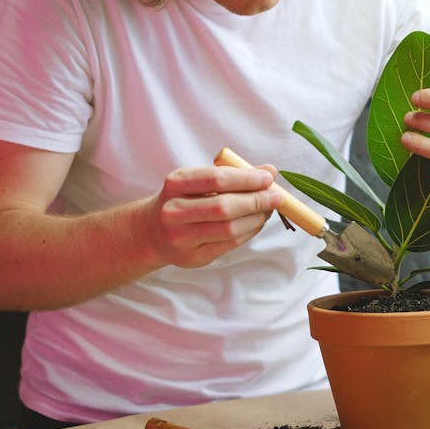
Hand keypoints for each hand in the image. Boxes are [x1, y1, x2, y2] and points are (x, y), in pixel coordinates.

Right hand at [143, 163, 282, 268]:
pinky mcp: (192, 257)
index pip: (216, 179)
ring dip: (256, 219)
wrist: (152, 231)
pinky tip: (256, 223)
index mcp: (175, 183)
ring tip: (268, 210)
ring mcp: (181, 238)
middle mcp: (174, 211)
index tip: (268, 177)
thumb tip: (271, 171)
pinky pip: (229, 244)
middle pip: (223, 207)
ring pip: (229, 229)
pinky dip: (249, 232)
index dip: (246, 178)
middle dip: (256, 201)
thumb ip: (233, 174)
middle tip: (277, 197)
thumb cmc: (183, 199)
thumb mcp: (199, 180)